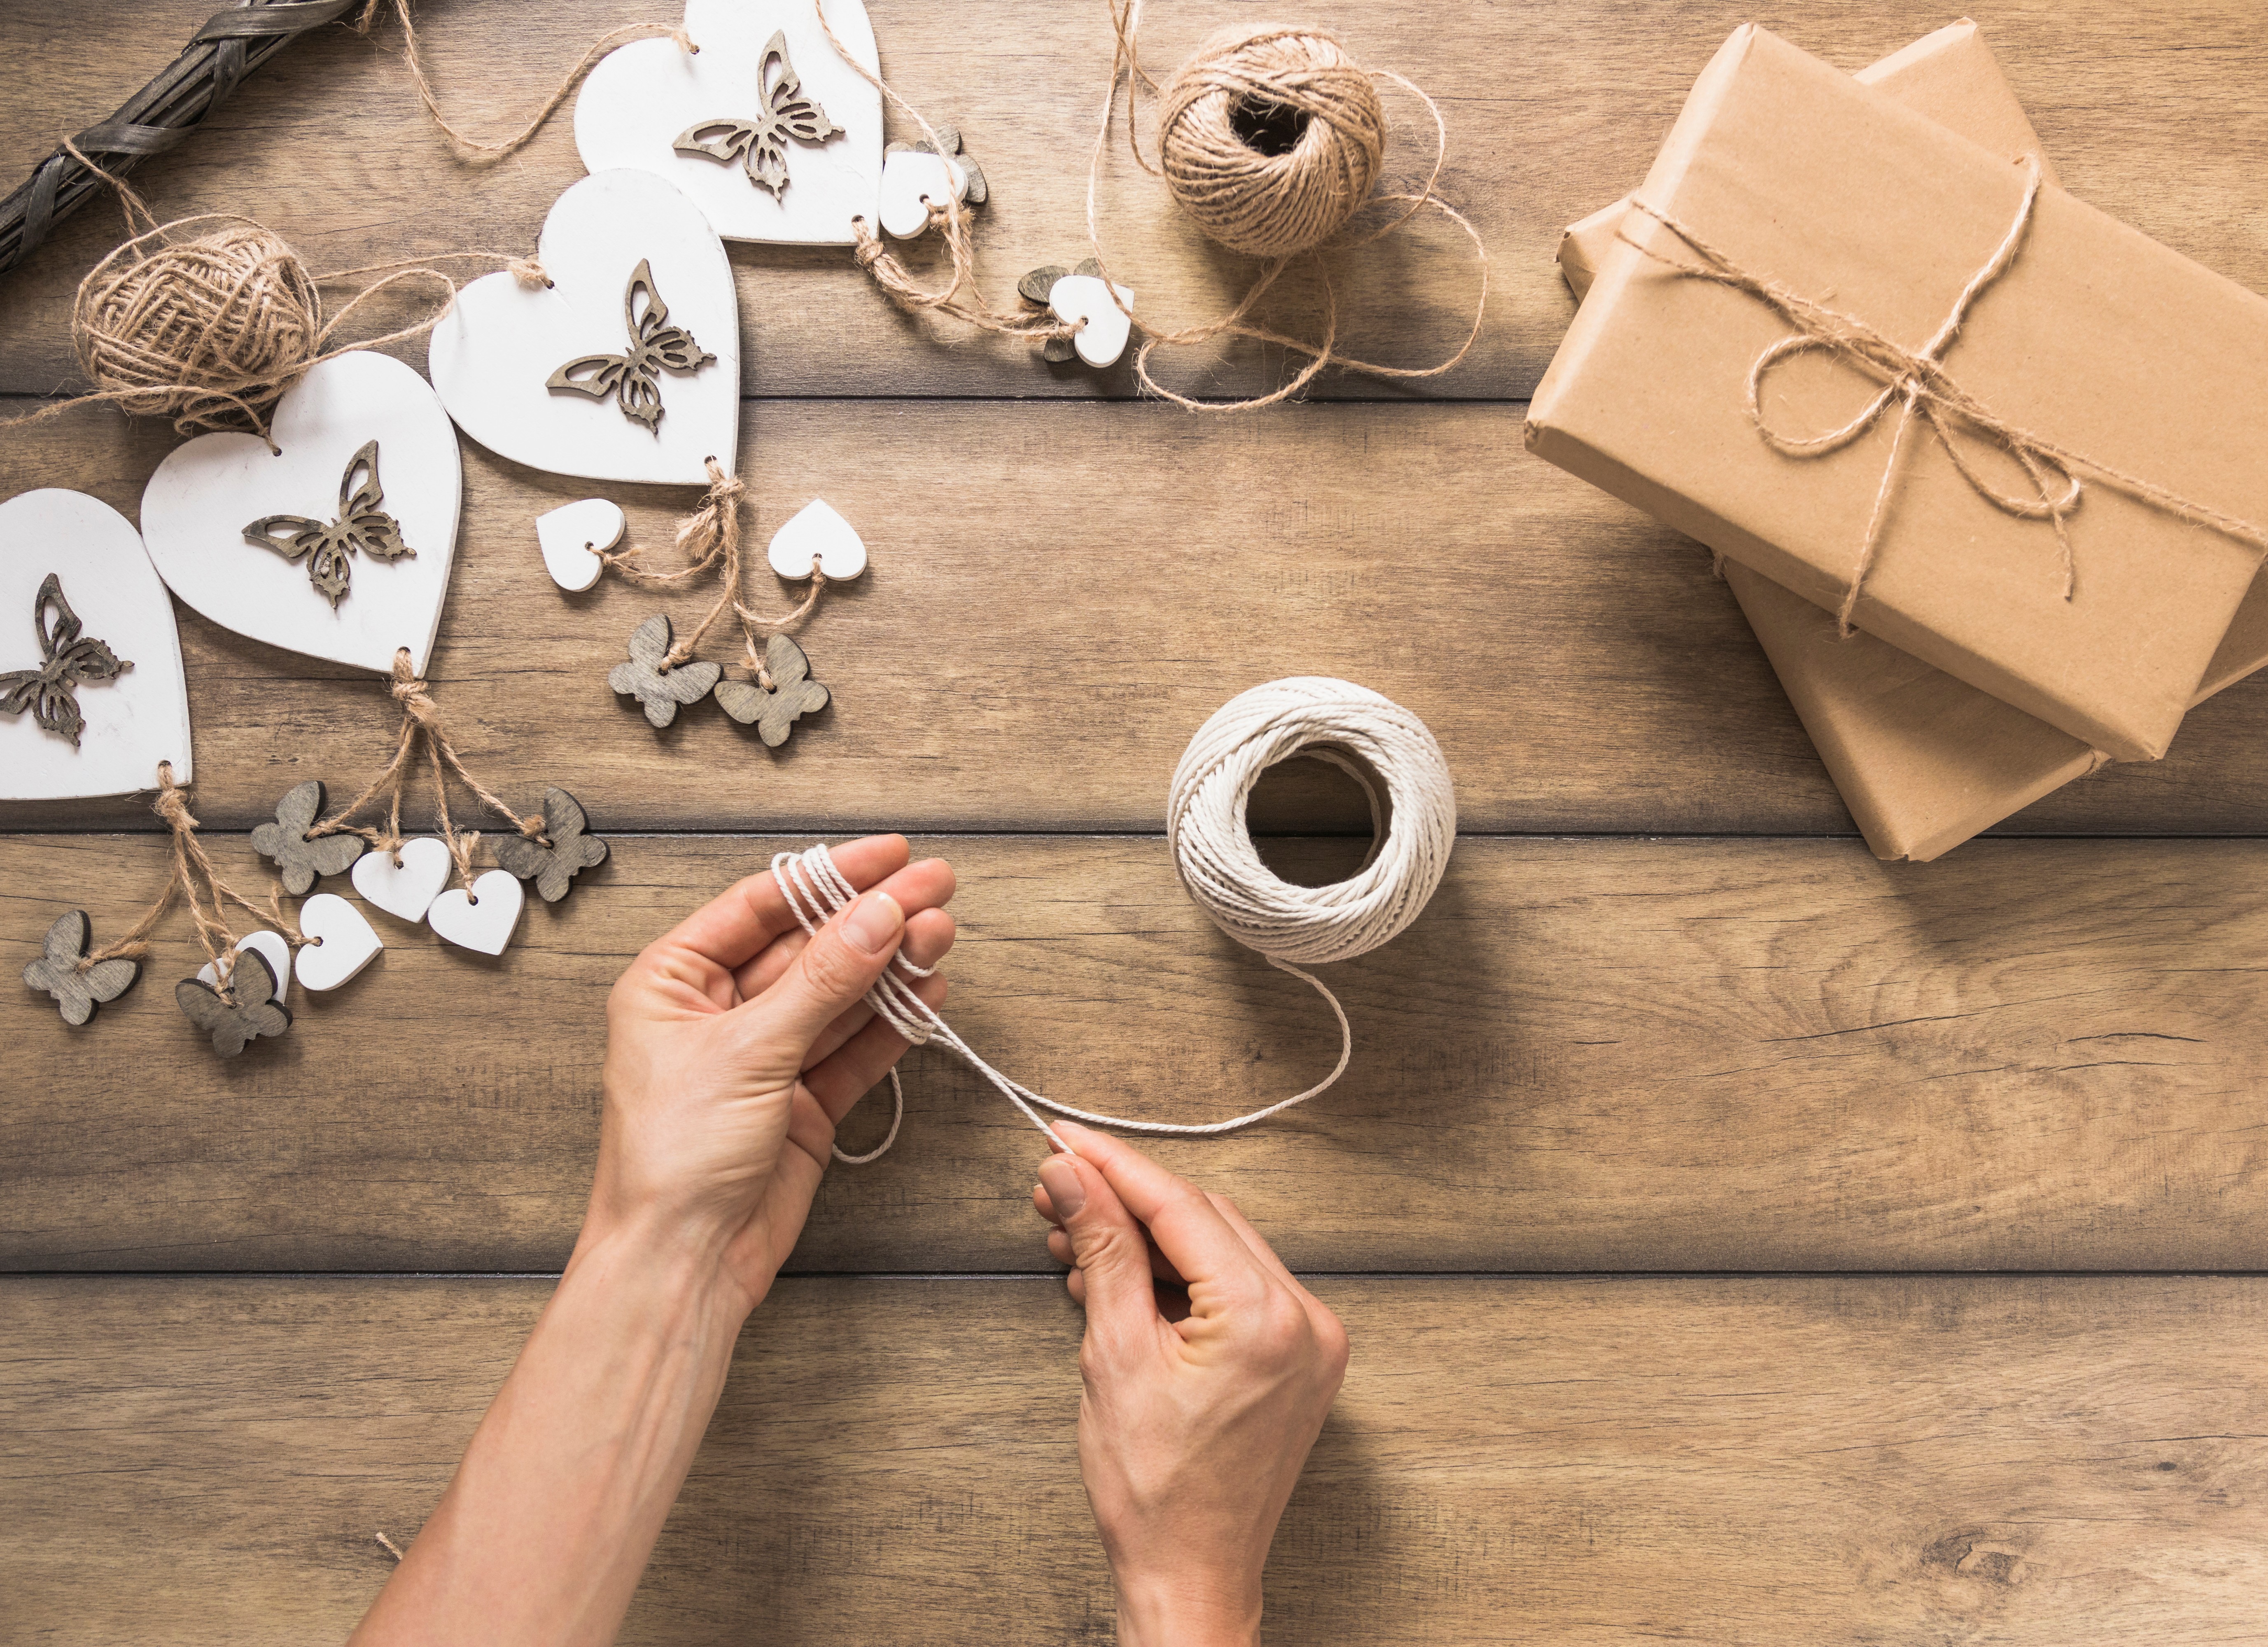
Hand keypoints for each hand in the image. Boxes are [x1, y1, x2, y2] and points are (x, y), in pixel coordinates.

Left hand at [590, 833, 955, 1313]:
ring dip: (891, 965)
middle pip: (808, 946)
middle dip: (871, 917)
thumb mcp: (748, 1051)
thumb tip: (878, 915)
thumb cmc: (672, 1159)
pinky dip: (892, 1022)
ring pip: (839, 995)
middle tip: (936, 886)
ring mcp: (763, 1057)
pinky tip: (928, 991)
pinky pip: (853, 1048)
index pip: (760, 906)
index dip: (827, 876)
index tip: (888, 855)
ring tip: (942, 932)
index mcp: (672, 983)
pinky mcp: (801, 1102)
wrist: (681, 1262)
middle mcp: (716, 1013)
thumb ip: (823, 981)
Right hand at [1032, 1122, 1348, 1646]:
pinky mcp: (1298, 1360)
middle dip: (1125, 1201)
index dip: (1114, 1166)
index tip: (1064, 1140)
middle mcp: (1306, 1321)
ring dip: (1146, 1240)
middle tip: (1056, 1190)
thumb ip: (1102, 1251)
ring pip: (1218, 1249)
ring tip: (1074, 1241)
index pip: (1181, 1207)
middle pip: (1204, 1220)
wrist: (1190, 1576)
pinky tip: (1118, 1279)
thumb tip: (1075, 1177)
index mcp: (1268, 1319)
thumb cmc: (1154, 1493)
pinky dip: (1177, 1279)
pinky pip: (1235, 1290)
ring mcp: (1310, 1341)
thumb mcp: (1114, 1356)